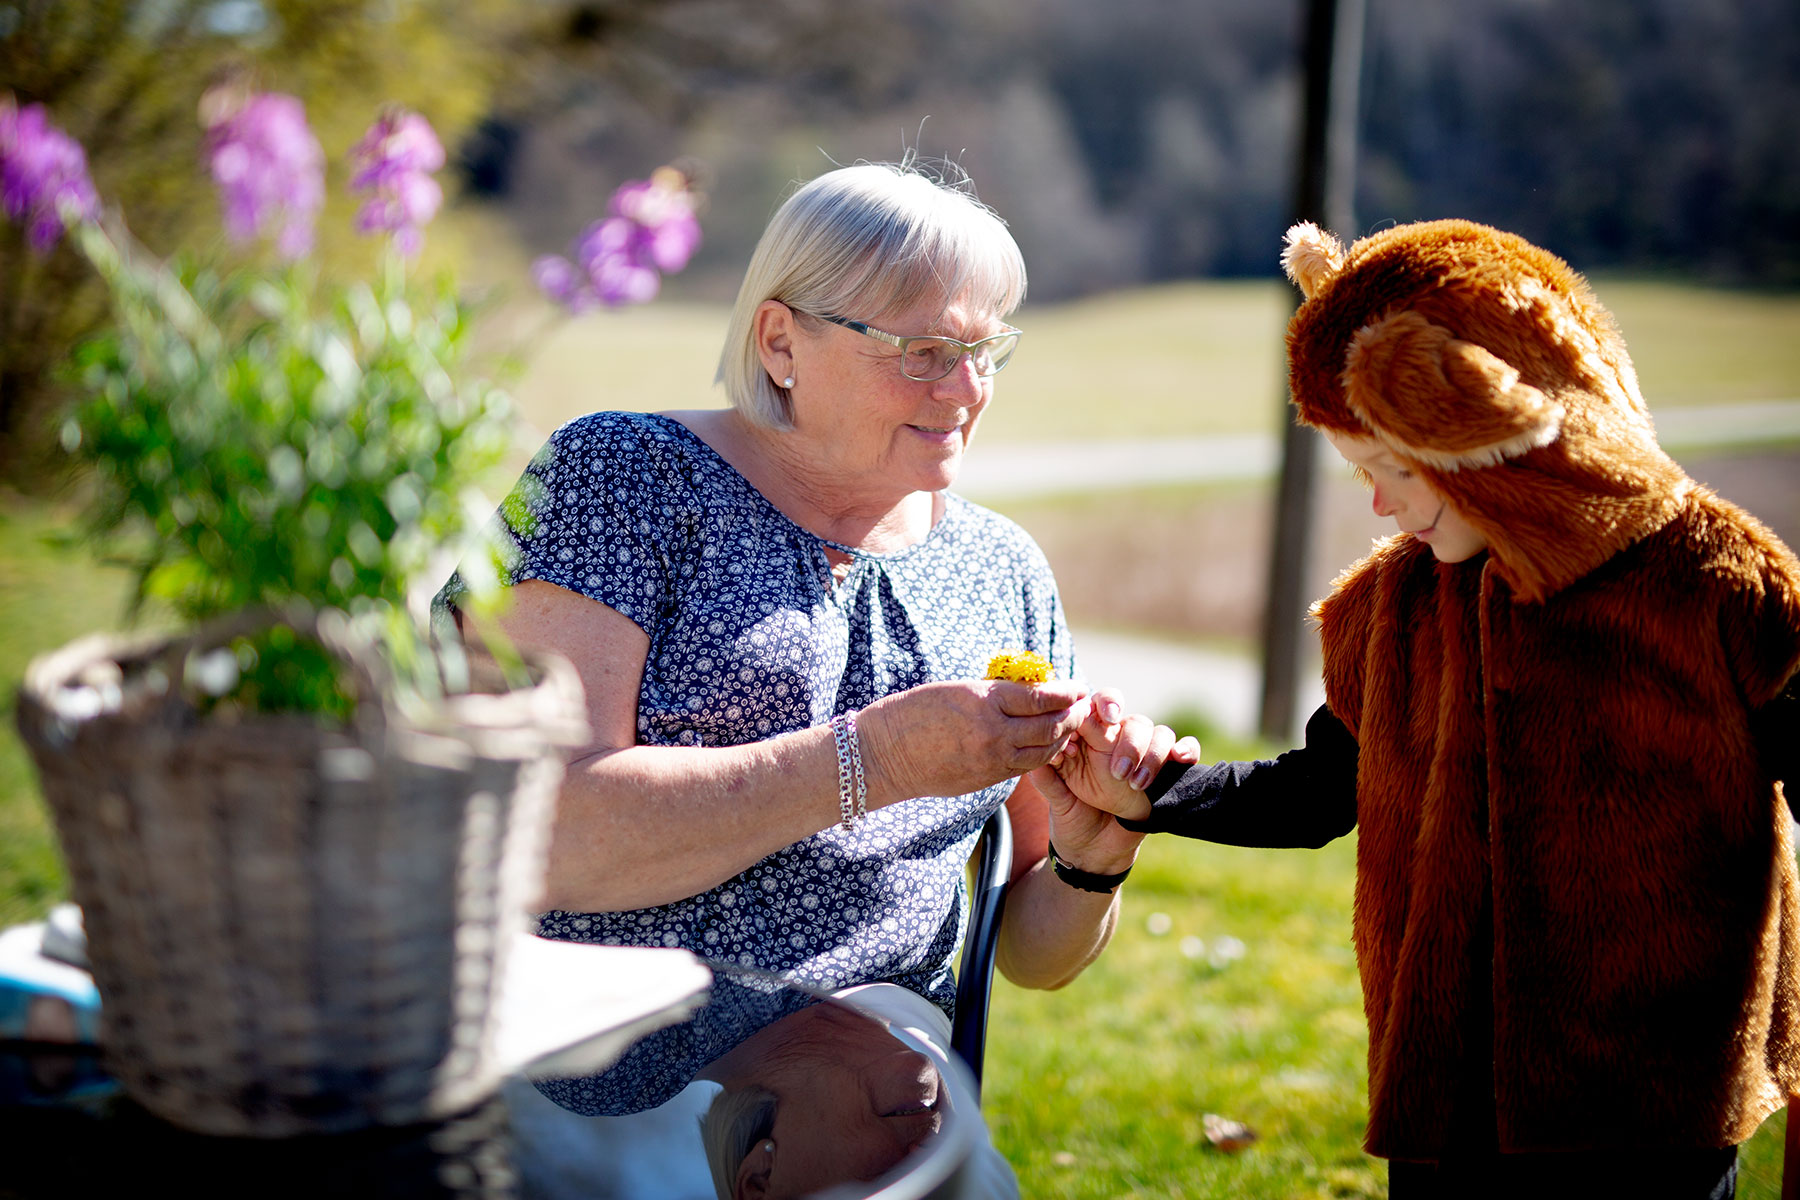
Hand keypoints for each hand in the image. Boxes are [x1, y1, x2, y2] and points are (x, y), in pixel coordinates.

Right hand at [857, 678, 1087, 806]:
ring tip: (1069, 726)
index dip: (1065, 693)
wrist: (885, 754)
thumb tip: (1031, 694)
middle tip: (1083, 706)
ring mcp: (990, 760)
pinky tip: (1044, 746)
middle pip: (1048, 726)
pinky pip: (1022, 767)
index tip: (1077, 686)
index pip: (1040, 698)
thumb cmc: (915, 712)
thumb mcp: (958, 690)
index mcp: (983, 702)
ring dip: (1060, 738)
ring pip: (1042, 752)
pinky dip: (1039, 755)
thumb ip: (995, 694)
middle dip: (1071, 715)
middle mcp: (992, 733)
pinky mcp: (986, 779)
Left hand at [1031, 689, 1200, 822]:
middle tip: (1117, 771)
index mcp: (1090, 740)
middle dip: (1128, 741)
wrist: (1096, 853)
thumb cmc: (1074, 819)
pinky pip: (1185, 750)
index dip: (1104, 705)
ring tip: (1134, 784)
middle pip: (1133, 720)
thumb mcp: (1057, 801)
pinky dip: (1186, 749)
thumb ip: (1047, 779)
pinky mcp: (1167, 773)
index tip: (1105, 718)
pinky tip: (1180, 758)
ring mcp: (1144, 757)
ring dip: (1150, 755)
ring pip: (1159, 733)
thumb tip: (1038, 756)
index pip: (1100, 706)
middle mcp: (1119, 742)